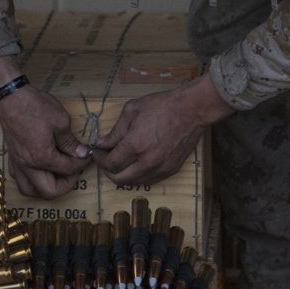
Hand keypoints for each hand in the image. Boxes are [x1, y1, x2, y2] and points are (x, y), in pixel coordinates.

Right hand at [0, 57, 90, 198]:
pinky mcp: (11, 158)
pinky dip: (31, 181)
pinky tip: (40, 169)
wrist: (10, 96)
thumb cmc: (34, 105)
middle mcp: (27, 166)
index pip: (67, 170)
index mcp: (41, 157)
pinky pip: (20, 179)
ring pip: (29, 190)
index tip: (86, 155)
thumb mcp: (60, 121)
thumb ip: (70, 142)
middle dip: (66, 185)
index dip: (81, 163)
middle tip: (73, 170)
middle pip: (49, 191)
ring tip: (57, 175)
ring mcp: (17, 163)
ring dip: (45, 188)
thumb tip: (80, 153)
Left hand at [92, 72, 233, 186]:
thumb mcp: (132, 111)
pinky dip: (137, 175)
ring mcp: (161, 168)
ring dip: (122, 174)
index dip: (99, 159)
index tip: (96, 151)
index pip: (110, 164)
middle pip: (119, 179)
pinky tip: (134, 163)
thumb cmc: (162, 106)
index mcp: (136, 145)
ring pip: (133, 182)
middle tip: (104, 159)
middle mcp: (148, 162)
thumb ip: (115, 132)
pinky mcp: (170, 170)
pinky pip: (148, 180)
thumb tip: (102, 144)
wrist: (192, 110)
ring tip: (118, 161)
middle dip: (107, 170)